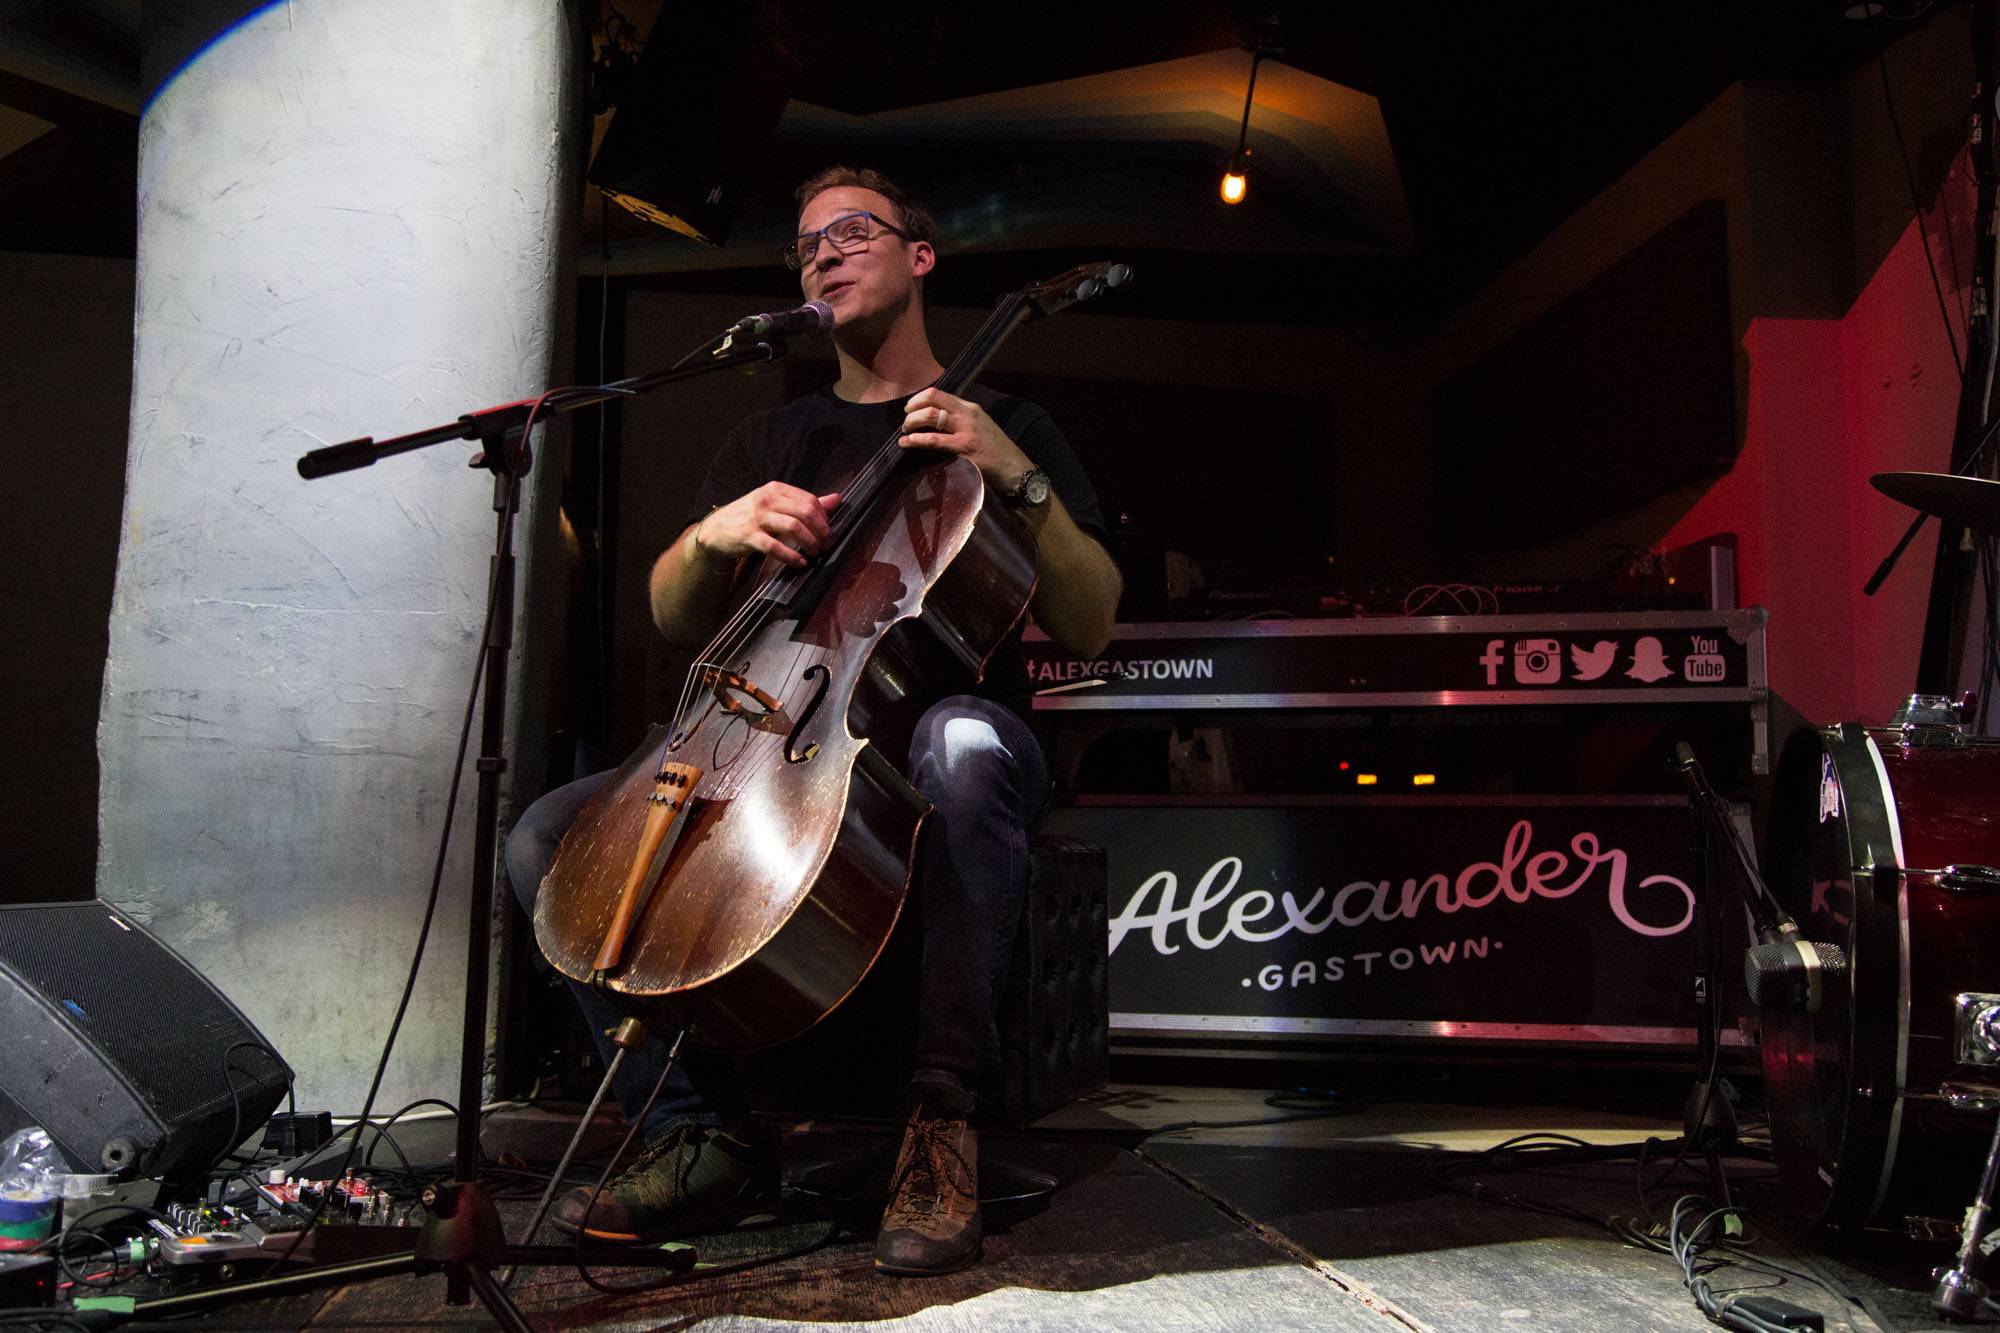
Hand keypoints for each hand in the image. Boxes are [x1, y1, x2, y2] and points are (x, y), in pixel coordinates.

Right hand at [694, 482, 841, 568]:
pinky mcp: (749, 536)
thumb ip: (805, 503)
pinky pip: (776, 547)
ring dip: (809, 543)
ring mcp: (757, 517)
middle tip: (825, 544)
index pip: (809, 500)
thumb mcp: (775, 504)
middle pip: (805, 512)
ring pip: (793, 527)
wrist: (716, 530)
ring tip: (814, 553)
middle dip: (820, 531)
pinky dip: (792, 557)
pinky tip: (800, 562)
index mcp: (775, 489)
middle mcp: (767, 500)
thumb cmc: (750, 517)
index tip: (827, 531)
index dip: (823, 518)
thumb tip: (837, 499)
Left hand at [899, 389, 1032, 493]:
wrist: (1015, 469)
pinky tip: (908, 442)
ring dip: (912, 422)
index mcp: (970, 408)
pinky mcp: (965, 447)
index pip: (939, 394)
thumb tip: (935, 421)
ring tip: (905, 432)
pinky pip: (935, 440)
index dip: (919, 399)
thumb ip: (960, 421)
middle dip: (912, 409)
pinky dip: (917, 440)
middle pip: (932, 400)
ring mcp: (966, 430)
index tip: (910, 408)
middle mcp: (968, 414)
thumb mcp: (980, 427)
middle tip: (905, 422)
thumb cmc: (996, 451)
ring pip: (930, 416)